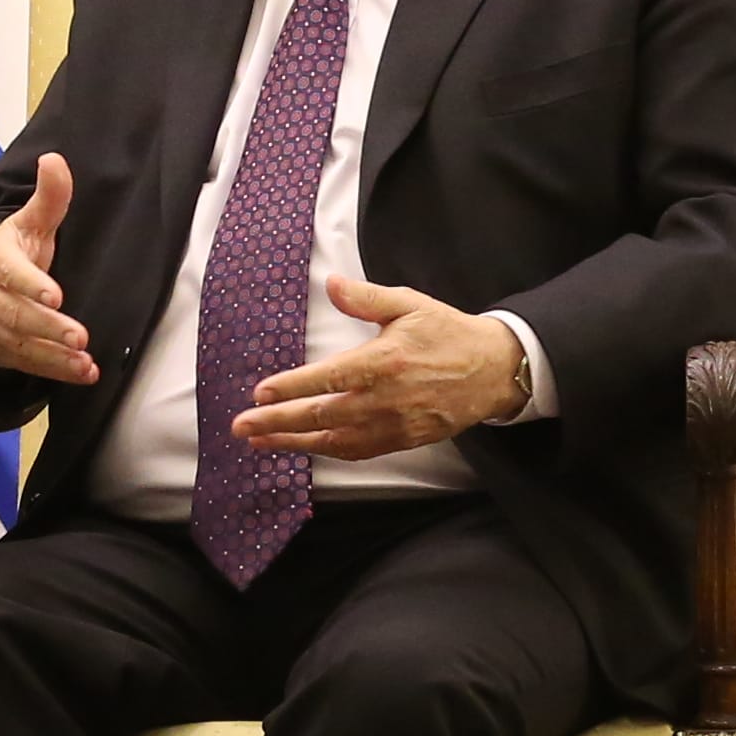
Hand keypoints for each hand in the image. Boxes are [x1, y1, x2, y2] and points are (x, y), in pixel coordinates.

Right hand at [0, 157, 100, 384]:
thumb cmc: (5, 255)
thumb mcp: (25, 225)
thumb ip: (47, 198)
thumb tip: (55, 159)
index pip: (9, 273)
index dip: (30, 284)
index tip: (54, 294)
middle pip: (16, 314)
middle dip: (47, 326)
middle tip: (77, 335)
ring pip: (21, 343)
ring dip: (54, 355)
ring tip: (84, 360)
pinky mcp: (0, 351)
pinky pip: (26, 364)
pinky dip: (55, 370)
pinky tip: (82, 373)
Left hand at [233, 278, 527, 461]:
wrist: (494, 370)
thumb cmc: (448, 333)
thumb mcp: (409, 304)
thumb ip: (366, 298)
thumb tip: (329, 283)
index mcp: (384, 361)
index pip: (328, 379)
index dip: (291, 388)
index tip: (260, 393)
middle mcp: (386, 399)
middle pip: (323, 416)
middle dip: (278, 423)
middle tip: (242, 426)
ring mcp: (395, 424)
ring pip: (336, 441)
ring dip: (294, 443)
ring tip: (260, 442)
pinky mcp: (404, 440)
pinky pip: (359, 451)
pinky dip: (328, 451)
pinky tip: (303, 447)